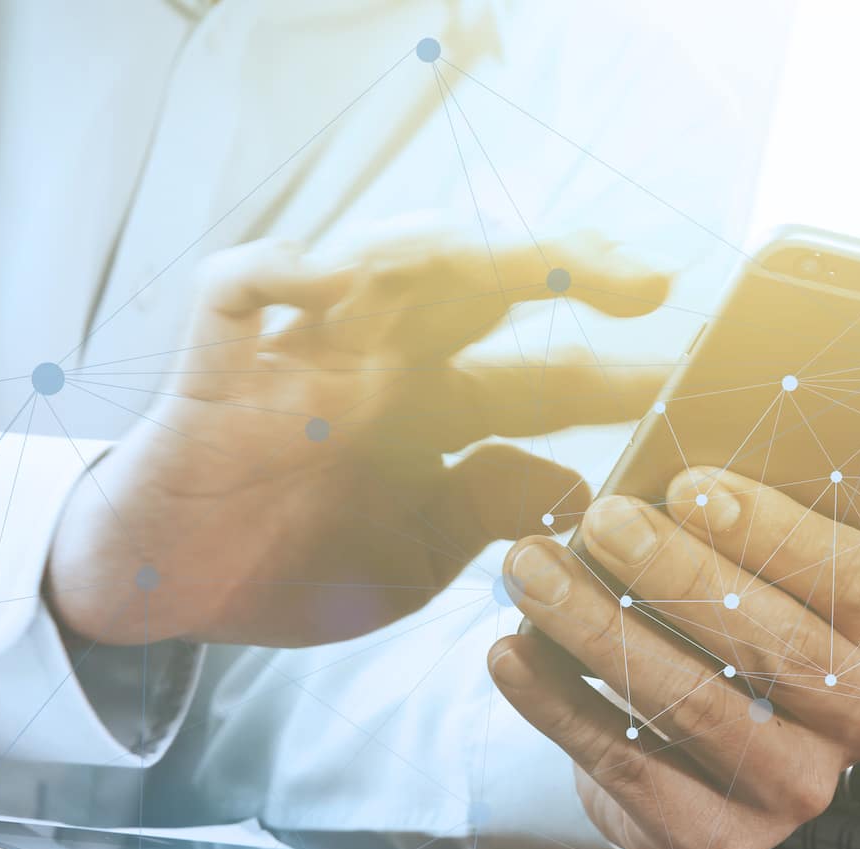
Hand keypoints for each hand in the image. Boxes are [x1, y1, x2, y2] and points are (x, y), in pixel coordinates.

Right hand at [47, 221, 670, 645]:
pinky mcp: (216, 363)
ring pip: (377, 263)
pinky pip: (239, 286)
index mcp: (431, 416)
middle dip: (563, 270)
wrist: (164, 590)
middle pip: (479, 290)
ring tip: (520, 255)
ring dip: (453, 248)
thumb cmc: (289, 563)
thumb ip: (486, 511)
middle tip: (644, 281)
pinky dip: (281, 270)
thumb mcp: (412, 555)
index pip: (539, 379)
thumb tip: (581, 488)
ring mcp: (300, 356)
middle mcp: (377, 368)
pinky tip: (327, 279)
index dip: (616, 375)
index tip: (695, 378)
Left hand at [487, 468, 859, 848]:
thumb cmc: (729, 619)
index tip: (689, 485)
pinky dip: (557, 704)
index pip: (857, 579)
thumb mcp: (758, 562)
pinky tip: (511, 654)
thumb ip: (734, 522)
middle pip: (771, 644)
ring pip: (693, 704)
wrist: (697, 749)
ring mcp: (797, 790)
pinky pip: (628, 765)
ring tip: (532, 573)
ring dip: (598, 629)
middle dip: (671, 573)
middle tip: (599, 520)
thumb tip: (655, 476)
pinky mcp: (720, 839)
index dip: (773, 532)